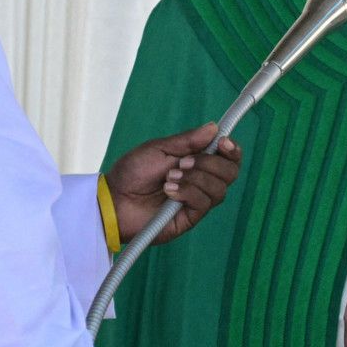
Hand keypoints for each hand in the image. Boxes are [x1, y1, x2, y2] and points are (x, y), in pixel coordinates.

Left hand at [105, 122, 241, 244]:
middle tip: (184, 162)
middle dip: (210, 164)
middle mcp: (201, 182)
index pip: (228, 158)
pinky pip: (204, 203)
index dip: (232, 150)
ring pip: (219, 189)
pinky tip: (169, 191)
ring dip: (195, 179)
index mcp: (197, 162)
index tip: (224, 142)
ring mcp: (196, 201)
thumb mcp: (159, 149)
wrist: (114, 200)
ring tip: (170, 177)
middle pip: (230, 173)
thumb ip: (187, 141)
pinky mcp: (190, 218)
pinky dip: (188, 192)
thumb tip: (214, 128)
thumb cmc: (132, 173)